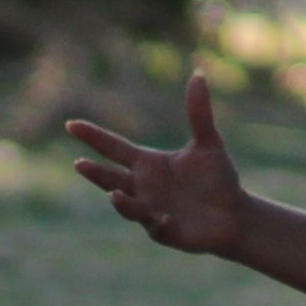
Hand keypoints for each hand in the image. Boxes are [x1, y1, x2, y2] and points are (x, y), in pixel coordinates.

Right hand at [68, 70, 253, 257]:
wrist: (235, 214)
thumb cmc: (217, 178)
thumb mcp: (208, 143)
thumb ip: (198, 113)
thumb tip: (199, 74)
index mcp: (147, 164)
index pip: (113, 147)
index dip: (93, 137)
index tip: (71, 124)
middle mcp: (143, 187)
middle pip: (111, 178)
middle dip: (96, 173)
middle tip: (80, 164)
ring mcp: (150, 210)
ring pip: (128, 206)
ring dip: (122, 202)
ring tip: (114, 194)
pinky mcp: (164, 231)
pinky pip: (157, 226)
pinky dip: (157, 221)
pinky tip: (164, 217)